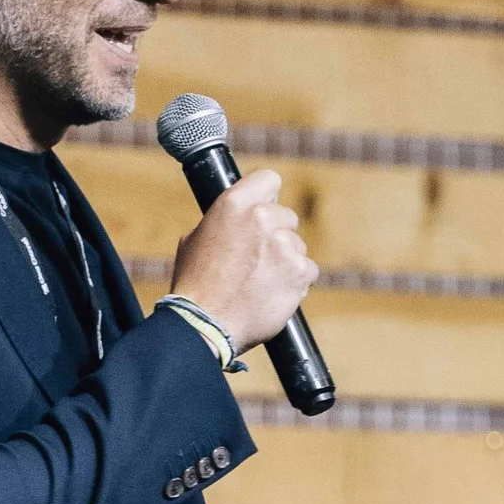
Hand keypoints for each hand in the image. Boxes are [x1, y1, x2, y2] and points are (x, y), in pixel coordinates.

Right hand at [169, 169, 318, 348]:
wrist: (205, 325)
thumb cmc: (196, 285)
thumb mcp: (198, 238)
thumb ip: (227, 220)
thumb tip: (244, 215)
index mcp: (234, 204)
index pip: (269, 179)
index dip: (267, 195)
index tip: (266, 206)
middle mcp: (262, 218)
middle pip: (287, 216)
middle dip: (276, 234)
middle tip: (257, 258)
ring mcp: (284, 245)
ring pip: (297, 245)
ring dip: (286, 260)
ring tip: (260, 281)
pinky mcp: (300, 271)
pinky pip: (307, 270)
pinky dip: (295, 281)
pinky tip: (272, 292)